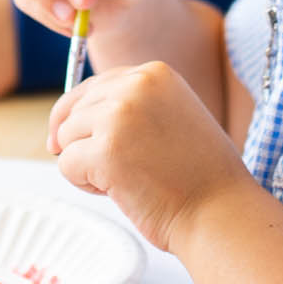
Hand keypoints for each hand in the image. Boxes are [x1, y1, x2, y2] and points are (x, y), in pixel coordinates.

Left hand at [49, 62, 250, 253]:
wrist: (219, 211)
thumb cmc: (196, 174)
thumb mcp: (170, 116)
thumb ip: (130, 105)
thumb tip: (64, 122)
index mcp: (154, 73)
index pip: (93, 87)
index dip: (84, 119)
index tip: (93, 143)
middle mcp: (136, 85)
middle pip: (74, 110)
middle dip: (86, 143)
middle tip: (123, 168)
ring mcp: (119, 115)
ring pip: (65, 137)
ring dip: (86, 164)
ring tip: (126, 178)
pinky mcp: (106, 150)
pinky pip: (66, 165)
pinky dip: (84, 184)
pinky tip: (120, 191)